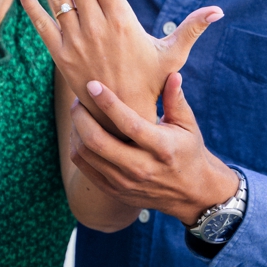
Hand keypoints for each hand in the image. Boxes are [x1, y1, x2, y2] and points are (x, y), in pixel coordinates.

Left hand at [16, 0, 222, 132]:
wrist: (124, 115)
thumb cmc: (152, 82)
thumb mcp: (174, 55)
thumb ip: (192, 28)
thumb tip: (219, 11)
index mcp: (123, 22)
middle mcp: (96, 28)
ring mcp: (76, 41)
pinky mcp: (61, 56)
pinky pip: (43, 26)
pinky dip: (32, 7)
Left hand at [70, 73, 239, 224]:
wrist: (190, 193)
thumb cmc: (188, 151)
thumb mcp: (188, 126)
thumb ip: (176, 100)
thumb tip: (172, 74)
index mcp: (162, 148)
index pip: (129, 124)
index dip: (108, 103)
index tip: (92, 84)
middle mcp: (142, 168)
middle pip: (98, 141)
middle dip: (81, 116)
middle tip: (79, 100)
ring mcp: (126, 182)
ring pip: (86, 154)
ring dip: (76, 130)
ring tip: (79, 114)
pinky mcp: (114, 190)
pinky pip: (84, 167)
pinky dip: (77, 147)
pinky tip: (81, 133)